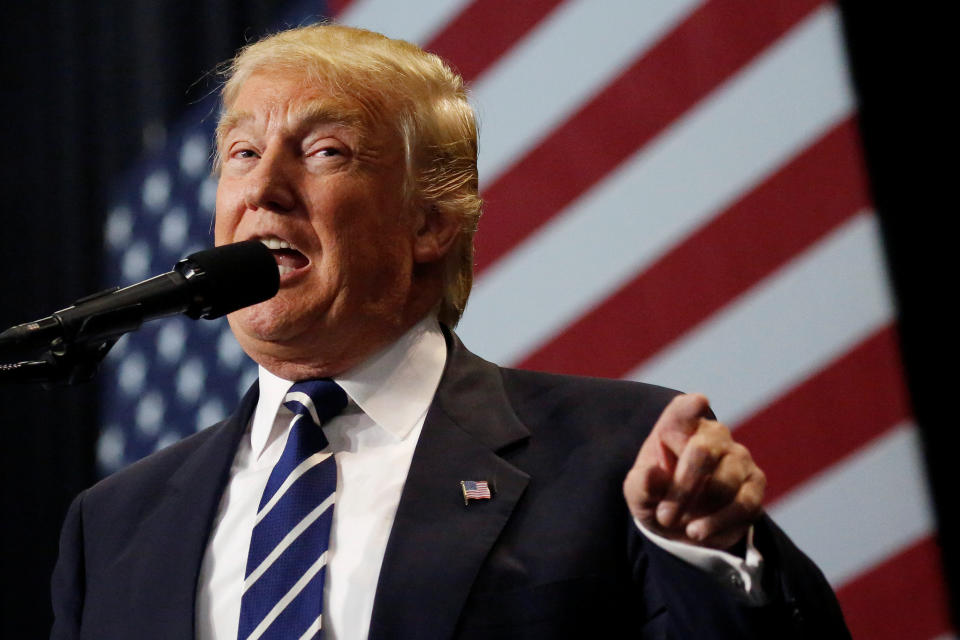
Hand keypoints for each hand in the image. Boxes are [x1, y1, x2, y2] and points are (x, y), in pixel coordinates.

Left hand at [623, 393, 765, 549]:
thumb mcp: (639, 495)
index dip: (690, 407)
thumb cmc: (657, 497)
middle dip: (682, 489)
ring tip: (681, 526)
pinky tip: (700, 533)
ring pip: (724, 482)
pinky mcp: (756, 483)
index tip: (698, 402)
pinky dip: (719, 522)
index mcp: (678, 426)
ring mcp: (738, 457)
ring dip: (699, 509)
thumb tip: (653, 474)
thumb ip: (642, 484)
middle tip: (664, 516)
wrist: (683, 527)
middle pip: (703, 452)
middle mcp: (713, 434)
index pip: (684, 410)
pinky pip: (743, 504)